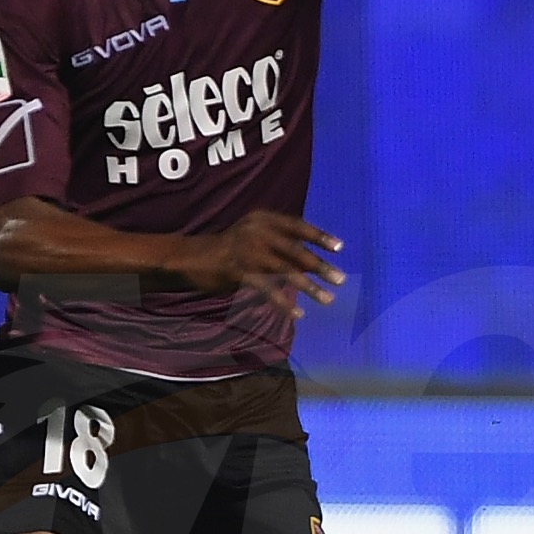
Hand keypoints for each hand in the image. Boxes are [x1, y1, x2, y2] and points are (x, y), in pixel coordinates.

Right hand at [195, 210, 344, 317]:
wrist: (191, 256)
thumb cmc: (230, 248)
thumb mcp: (255, 236)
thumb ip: (281, 244)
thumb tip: (314, 261)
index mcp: (263, 219)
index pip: (297, 226)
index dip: (319, 237)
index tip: (340, 248)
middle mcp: (257, 231)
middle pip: (296, 251)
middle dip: (320, 267)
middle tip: (341, 280)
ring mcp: (247, 251)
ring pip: (285, 272)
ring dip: (309, 288)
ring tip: (328, 299)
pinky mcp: (238, 272)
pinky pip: (267, 289)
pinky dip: (284, 303)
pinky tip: (298, 313)